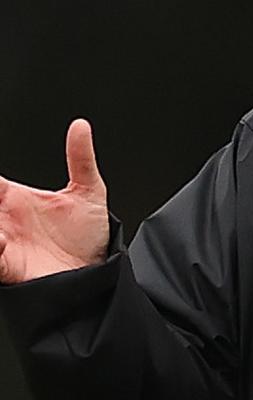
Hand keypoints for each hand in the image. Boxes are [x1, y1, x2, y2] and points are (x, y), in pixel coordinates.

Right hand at [0, 119, 109, 283]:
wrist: (95, 274)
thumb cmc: (88, 237)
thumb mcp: (89, 192)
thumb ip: (81, 159)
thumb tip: (80, 126)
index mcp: (13, 199)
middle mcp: (2, 219)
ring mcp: (1, 242)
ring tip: (2, 225)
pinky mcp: (5, 265)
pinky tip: (1, 238)